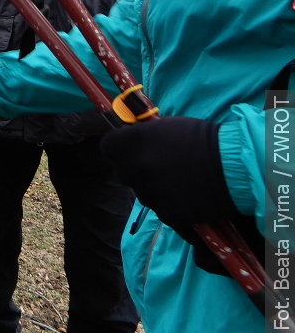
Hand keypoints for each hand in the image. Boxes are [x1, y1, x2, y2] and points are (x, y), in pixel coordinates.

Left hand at [100, 116, 260, 274]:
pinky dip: (173, 206)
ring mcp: (150, 193)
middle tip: (159, 167)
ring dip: (154, 189)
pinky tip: (189, 198)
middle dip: (136, 171)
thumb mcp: (165, 127)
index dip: (118, 149)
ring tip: (180, 182)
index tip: (129, 150)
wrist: (233, 165)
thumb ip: (144, 137)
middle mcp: (135, 169)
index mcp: (131, 143)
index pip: (107, 148)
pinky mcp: (168, 214)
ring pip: (143, 194)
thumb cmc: (201, 138)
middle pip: (123, 173)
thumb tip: (133, 142)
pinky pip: (163, 211)